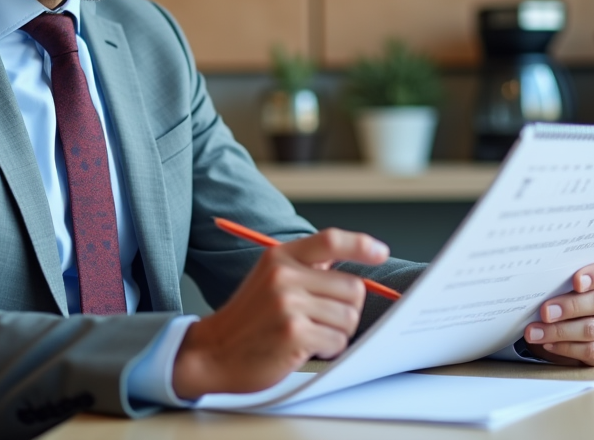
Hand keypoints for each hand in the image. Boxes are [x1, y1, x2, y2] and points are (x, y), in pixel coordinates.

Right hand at [172, 228, 389, 399]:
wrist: (213, 352)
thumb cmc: (249, 319)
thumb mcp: (271, 279)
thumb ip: (307, 269)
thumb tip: (354, 268)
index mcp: (280, 257)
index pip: (330, 241)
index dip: (360, 245)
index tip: (380, 252)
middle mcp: (284, 275)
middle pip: (353, 287)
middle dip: (347, 309)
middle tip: (323, 320)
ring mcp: (288, 304)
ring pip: (348, 318)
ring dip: (337, 333)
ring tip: (310, 335)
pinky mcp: (294, 334)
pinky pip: (337, 341)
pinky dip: (329, 350)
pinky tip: (306, 349)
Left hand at [524, 257, 593, 365]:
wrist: (572, 318)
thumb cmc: (567, 290)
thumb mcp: (565, 279)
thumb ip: (560, 277)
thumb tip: (535, 281)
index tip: (576, 281)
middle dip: (569, 307)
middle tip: (545, 311)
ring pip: (591, 329)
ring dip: (559, 331)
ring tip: (534, 332)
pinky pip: (590, 350)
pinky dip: (565, 348)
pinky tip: (548, 343)